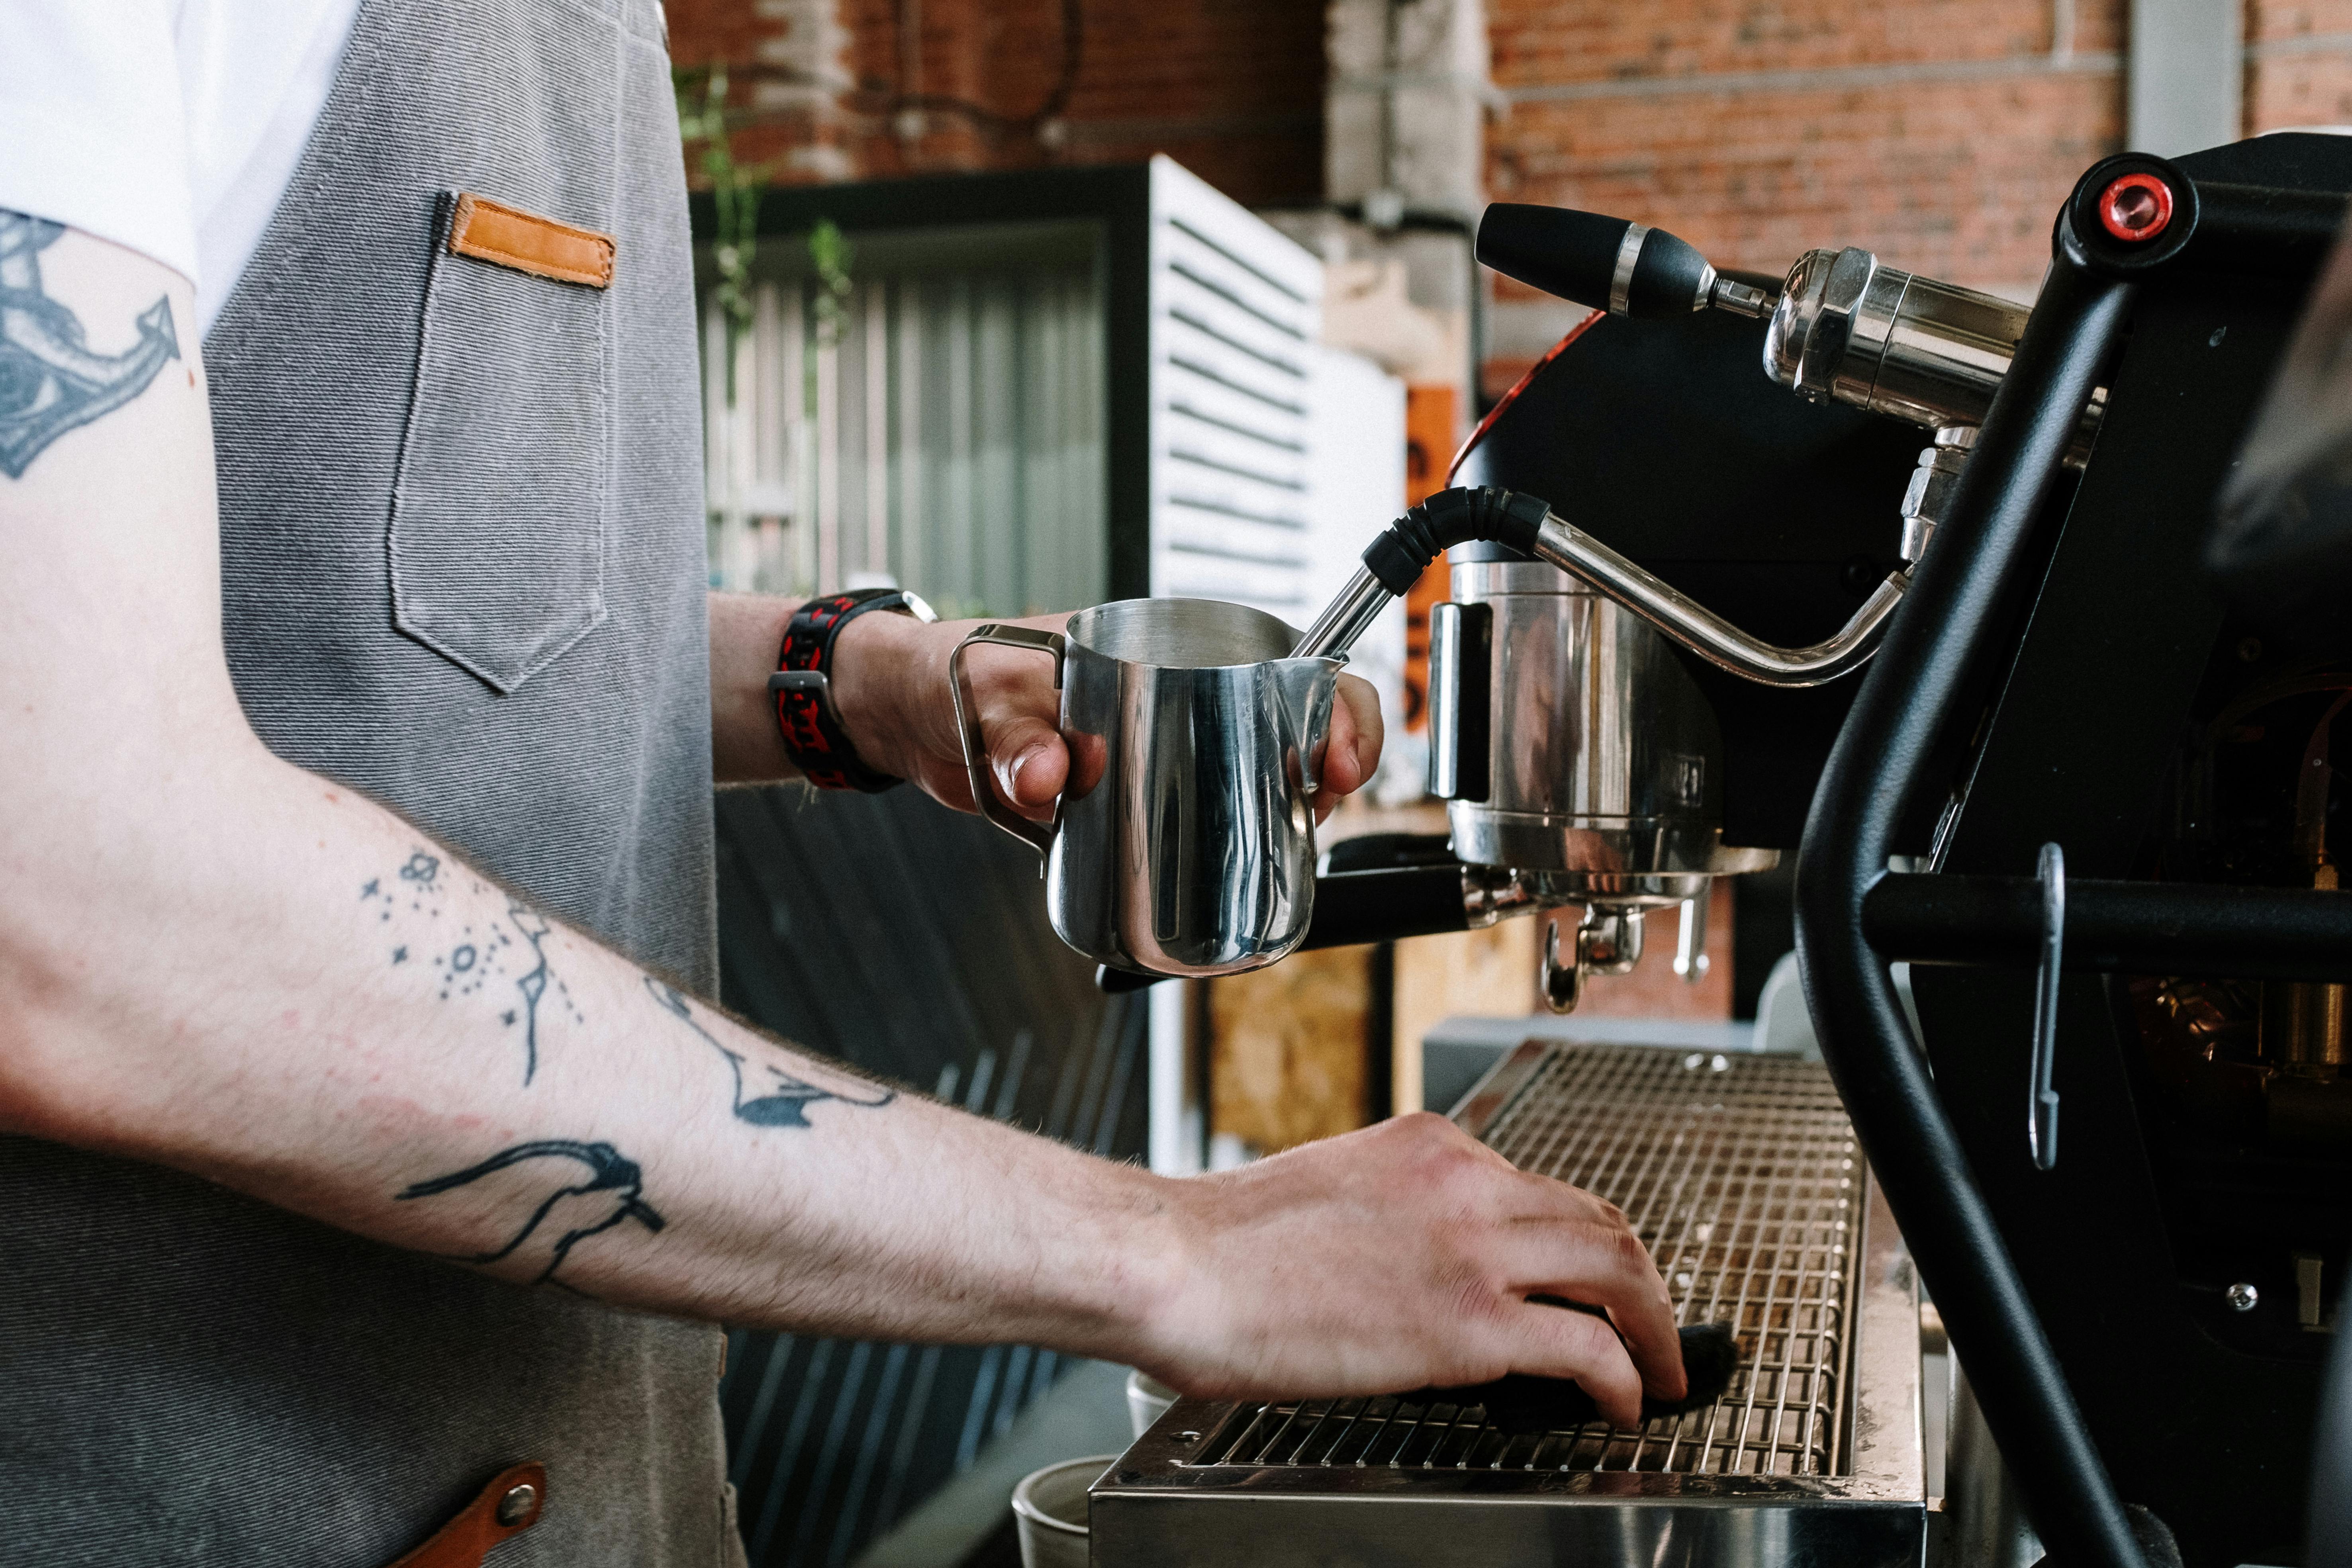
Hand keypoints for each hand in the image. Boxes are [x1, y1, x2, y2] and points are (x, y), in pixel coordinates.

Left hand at [833, 610, 1385, 821]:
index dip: (1330, 704)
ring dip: (1284, 809)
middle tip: (1323, 809)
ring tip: (1294, 846)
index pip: (1279, 659)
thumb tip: (1049, 775)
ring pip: (1252, 773)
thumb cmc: (953, 672)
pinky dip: (1225, 844)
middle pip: (1286, 722)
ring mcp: (1159, 748)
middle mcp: (1177, 694)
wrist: (908, 716)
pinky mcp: (1131, 797)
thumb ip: (1015, 734)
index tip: (1337, 755)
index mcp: (1161, 646)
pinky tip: (1237, 876)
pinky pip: (1195, 818)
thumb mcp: (987, 692)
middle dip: (1327, 763)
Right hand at [1129, 1113, 1685, 1426]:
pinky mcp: (1469, 1321)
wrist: (1177, 1264)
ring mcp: (1473, 1246)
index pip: (1538, 1187)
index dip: (1581, 1242)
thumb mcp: (1335, 1194)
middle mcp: (1465, 1180)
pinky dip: (1624, 1376)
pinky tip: (1623, 1403)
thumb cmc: (1226, 1245)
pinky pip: (1586, 1345)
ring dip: (1655, 1325)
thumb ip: (1399, 1214)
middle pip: (1600, 1219)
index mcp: (1429, 1145)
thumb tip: (1429, 1268)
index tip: (1590, 1283)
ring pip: (1617, 1267)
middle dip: (1644, 1279)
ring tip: (1662, 1370)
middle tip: (1656, 1327)